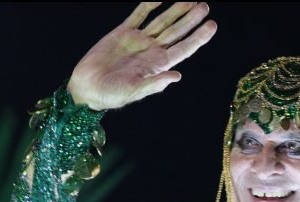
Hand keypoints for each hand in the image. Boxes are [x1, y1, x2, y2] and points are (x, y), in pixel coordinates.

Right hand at [67, 2, 216, 110]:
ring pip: (161, 21)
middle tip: (204, 6)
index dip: (199, 37)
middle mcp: (151, 51)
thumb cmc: (111, 95)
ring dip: (175, 10)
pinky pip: (138, 15)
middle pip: (176, 31)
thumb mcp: (134, 91)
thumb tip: (177, 76)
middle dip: (191, 19)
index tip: (212, 25)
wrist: (87, 88)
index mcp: (158, 65)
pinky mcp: (122, 33)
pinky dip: (148, 6)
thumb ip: (154, 83)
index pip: (184, 48)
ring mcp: (138, 40)